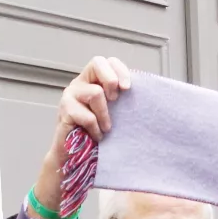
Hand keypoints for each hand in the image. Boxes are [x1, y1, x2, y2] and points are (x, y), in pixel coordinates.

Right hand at [33, 56, 131, 210]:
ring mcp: (70, 95)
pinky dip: (96, 129)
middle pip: (97, 62)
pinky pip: (87, 116)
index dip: (120, 70)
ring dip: (106, 115)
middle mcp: (81, 83)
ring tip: (107, 128)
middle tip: (116, 101)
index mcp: (94, 81)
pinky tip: (96, 137)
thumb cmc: (99, 136)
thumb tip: (152, 98)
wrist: (76, 157)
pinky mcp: (64, 110)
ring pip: (95, 92)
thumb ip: (124, 103)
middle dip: (111, 80)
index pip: (107, 61)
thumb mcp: (116, 116)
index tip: (129, 89)